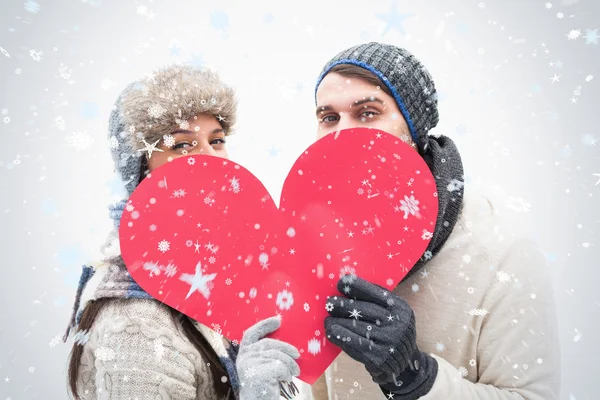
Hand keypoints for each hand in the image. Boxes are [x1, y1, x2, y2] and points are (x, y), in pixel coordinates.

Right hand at [236, 316, 299, 398]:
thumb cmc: (264, 386)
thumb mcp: (262, 366)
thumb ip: (266, 353)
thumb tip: (286, 343)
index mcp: (243, 354)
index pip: (251, 333)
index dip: (264, 325)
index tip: (278, 320)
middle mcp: (243, 357)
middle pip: (268, 343)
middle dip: (286, 348)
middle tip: (298, 355)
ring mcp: (249, 365)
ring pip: (277, 356)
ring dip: (290, 364)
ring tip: (295, 372)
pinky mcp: (257, 374)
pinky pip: (280, 366)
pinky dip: (287, 373)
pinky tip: (287, 380)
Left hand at [324, 275, 436, 396]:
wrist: (402, 362)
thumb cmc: (390, 330)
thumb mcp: (393, 313)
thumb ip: (377, 300)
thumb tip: (348, 284)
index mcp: (400, 309)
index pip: (377, 293)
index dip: (357, 286)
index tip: (340, 282)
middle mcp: (397, 324)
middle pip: (366, 310)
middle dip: (344, 305)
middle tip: (329, 302)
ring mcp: (389, 342)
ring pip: (358, 327)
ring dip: (338, 322)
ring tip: (327, 319)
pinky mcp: (379, 357)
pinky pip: (355, 344)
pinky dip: (341, 336)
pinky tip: (331, 332)